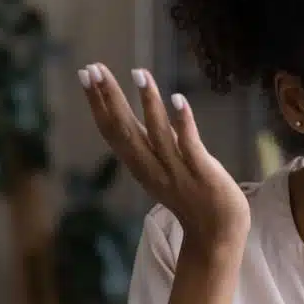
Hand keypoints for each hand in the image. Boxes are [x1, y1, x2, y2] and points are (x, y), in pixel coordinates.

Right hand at [80, 63, 250, 254]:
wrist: (217, 234)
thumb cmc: (191, 198)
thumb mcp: (162, 169)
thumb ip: (152, 144)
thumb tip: (142, 113)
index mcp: (140, 166)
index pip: (112, 131)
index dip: (97, 103)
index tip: (85, 74)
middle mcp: (153, 168)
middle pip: (126, 130)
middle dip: (110, 97)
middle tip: (94, 68)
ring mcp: (177, 171)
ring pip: (158, 133)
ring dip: (148, 102)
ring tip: (139, 73)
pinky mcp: (203, 173)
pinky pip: (190, 145)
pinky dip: (183, 123)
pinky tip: (178, 99)